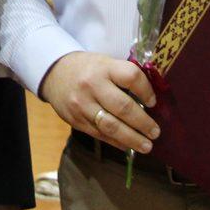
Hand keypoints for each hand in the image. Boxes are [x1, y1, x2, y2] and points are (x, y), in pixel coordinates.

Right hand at [38, 51, 158, 154]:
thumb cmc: (87, 69)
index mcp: (103, 67)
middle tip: (155, 132)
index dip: (146, 90)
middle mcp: (92, 86)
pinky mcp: (76, 121)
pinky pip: (100, 135)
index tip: (154, 102)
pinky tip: (128, 146)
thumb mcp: (105, 63)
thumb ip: (123, 77)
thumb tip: (150, 100)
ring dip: (132, 139)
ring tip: (147, 146)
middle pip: (123, 107)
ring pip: (111, 126)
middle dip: (143, 123)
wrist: (54, 74)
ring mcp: (82, 105)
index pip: (131, 77)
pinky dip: (117, 142)